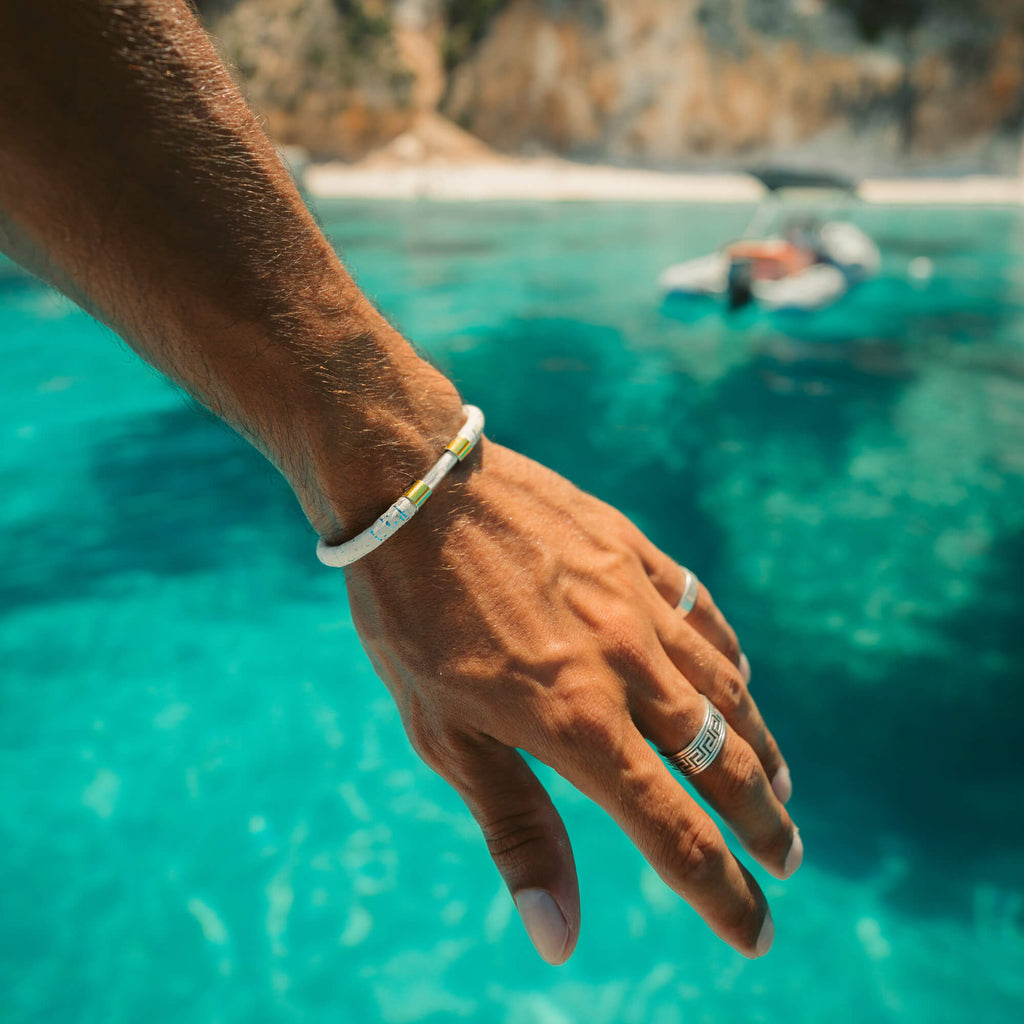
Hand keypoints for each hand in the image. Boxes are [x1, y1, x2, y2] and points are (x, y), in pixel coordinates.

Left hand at [344, 440, 800, 963]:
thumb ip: (516, 830)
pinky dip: (728, 657)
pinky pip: (703, 613)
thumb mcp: (446, 737)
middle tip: (789, 857)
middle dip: (763, 821)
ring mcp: (636, 600)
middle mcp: (626, 664)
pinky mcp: (632, 550)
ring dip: (759, 744)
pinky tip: (737, 676)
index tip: (757, 933)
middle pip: (723, 761)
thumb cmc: (412, 619)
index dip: (722, 892)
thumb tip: (559, 938)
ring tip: (778, 782)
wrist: (413, 489)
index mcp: (578, 723)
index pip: (675, 831)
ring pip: (726, 688)